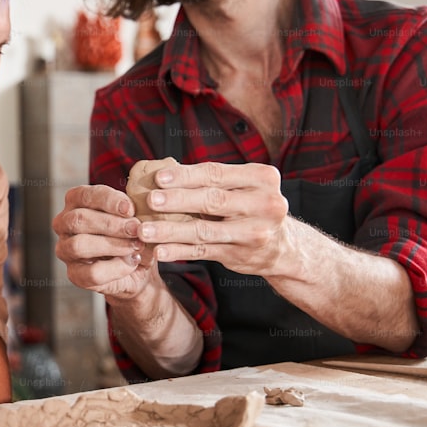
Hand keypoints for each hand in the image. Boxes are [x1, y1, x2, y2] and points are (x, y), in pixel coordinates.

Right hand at [53, 185, 158, 300]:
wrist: (139, 267)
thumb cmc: (132, 234)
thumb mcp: (134, 216)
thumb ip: (131, 210)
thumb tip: (134, 208)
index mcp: (75, 202)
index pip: (83, 195)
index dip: (107, 201)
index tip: (130, 208)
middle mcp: (64, 224)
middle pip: (78, 220)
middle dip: (111, 224)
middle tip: (136, 229)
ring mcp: (66, 250)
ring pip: (79, 245)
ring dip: (112, 245)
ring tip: (136, 245)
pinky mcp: (74, 275)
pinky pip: (91, 272)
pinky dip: (116, 268)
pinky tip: (132, 262)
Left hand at [137, 161, 289, 275]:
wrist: (282, 245)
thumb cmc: (251, 206)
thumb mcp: (244, 187)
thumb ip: (213, 179)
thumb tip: (163, 171)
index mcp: (262, 179)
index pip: (217, 173)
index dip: (186, 176)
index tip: (159, 178)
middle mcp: (265, 205)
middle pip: (212, 200)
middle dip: (177, 200)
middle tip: (150, 200)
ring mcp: (254, 233)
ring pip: (204, 230)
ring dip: (170, 231)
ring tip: (144, 230)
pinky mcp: (241, 255)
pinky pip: (204, 252)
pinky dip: (179, 251)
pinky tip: (159, 251)